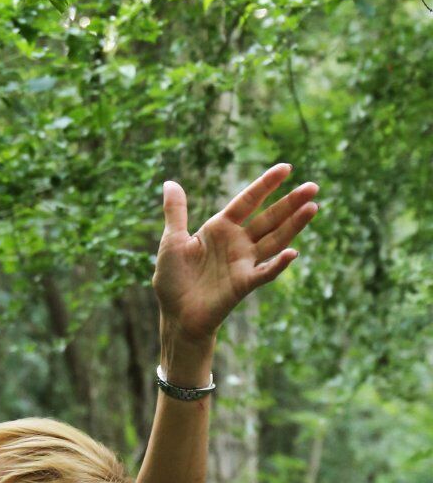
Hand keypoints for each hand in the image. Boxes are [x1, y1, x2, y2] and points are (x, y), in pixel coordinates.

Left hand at [153, 163, 319, 344]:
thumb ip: (175, 212)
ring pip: (274, 240)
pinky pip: (264, 273)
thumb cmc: (172, 279)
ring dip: (294, 226)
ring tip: (312, 208)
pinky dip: (278, 264)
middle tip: (312, 186)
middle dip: (290, 203)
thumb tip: (169, 182)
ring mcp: (243, 262)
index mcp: (221, 228)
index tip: (286, 168)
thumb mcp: (172, 240)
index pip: (248, 201)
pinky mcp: (243, 284)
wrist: (176, 314)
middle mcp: (237, 242)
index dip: (266, 185)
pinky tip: (292, 253)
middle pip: (269, 218)